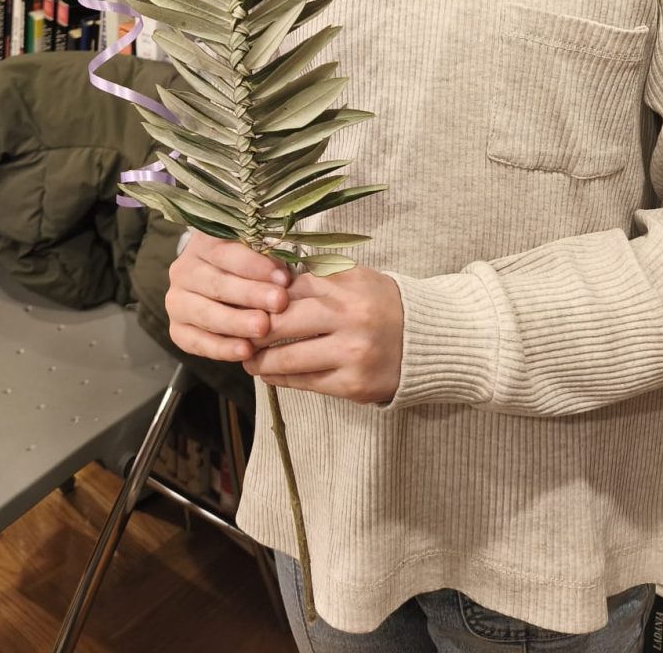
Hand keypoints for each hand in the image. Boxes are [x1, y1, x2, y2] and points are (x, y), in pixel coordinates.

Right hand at [165, 231, 289, 362]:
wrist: (219, 287)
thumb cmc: (247, 267)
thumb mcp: (254, 253)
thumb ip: (266, 260)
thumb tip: (284, 277)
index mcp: (203, 243)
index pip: (227, 252)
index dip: (256, 265)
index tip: (283, 278)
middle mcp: (184, 269)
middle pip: (217, 283)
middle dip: (251, 294)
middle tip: (279, 302)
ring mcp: (177, 300)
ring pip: (205, 313)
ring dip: (236, 322)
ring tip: (263, 328)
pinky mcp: (177, 329)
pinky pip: (196, 342)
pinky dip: (222, 348)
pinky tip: (246, 351)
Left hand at [244, 265, 403, 404]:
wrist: (426, 340)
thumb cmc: (381, 304)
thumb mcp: (354, 278)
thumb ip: (315, 278)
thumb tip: (266, 284)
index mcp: (346, 284)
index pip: (287, 289)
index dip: (259, 298)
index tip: (241, 304)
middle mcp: (349, 317)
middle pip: (281, 323)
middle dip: (252, 329)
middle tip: (236, 332)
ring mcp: (351, 353)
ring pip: (287, 358)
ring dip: (259, 360)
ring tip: (249, 358)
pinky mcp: (353, 385)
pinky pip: (305, 382)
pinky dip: (280, 377)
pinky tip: (270, 372)